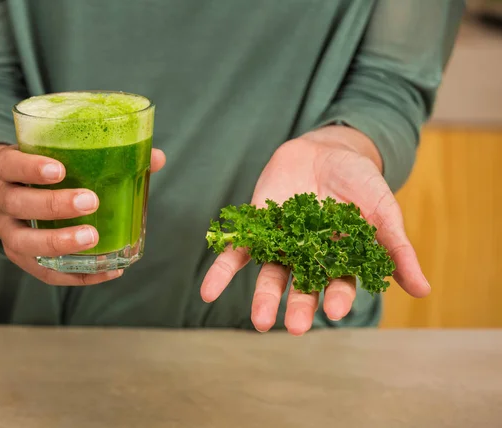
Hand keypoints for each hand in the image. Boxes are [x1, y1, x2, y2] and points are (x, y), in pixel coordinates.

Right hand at [0, 144, 165, 284]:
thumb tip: (156, 156)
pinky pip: (44, 272)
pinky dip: (75, 275)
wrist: (0, 190)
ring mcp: (6, 232)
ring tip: (93, 238)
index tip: (59, 170)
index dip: (31, 169)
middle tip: (90, 201)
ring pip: (24, 242)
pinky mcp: (21, 257)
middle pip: (18, 204)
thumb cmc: (37, 170)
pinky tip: (106, 272)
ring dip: (60, 242)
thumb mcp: (52, 152)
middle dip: (53, 205)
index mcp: (5, 169)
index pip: (10, 166)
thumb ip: (97, 152)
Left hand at [200, 126, 429, 334]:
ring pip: (270, 276)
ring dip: (263, 298)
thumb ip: (396, 247)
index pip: (340, 283)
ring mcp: (280, 245)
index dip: (339, 296)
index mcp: (340, 258)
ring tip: (259, 321)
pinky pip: (236, 253)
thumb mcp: (382, 208)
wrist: (325, 149)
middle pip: (303, 286)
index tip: (336, 311)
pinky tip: (208, 292)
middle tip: (295, 327)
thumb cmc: (359, 181)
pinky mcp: (256, 230)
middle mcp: (308, 258)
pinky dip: (222, 271)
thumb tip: (424, 291)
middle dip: (299, 306)